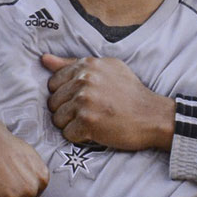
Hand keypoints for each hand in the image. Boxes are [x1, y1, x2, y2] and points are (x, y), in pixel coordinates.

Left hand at [41, 54, 174, 150]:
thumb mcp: (106, 69)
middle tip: (89, 113)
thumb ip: (72, 64)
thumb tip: (43, 60)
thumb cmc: (130, 93)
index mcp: (87, 65)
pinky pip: (67, 134)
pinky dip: (79, 137)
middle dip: (67, 111)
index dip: (66, 95)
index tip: (83, 100)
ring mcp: (85, 101)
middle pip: (54, 102)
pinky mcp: (87, 122)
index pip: (54, 82)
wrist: (152, 116)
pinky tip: (95, 131)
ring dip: (72, 125)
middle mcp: (84, 80)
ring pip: (58, 119)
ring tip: (92, 122)